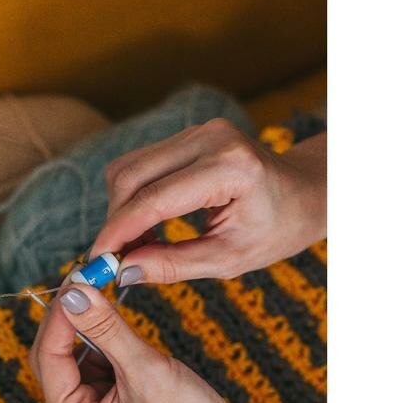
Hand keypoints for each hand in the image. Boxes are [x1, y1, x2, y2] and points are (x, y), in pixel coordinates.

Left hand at [30, 283, 326, 402]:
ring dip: (95, 327)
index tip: (77, 277)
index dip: (60, 315)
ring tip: (111, 297)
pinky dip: (111, 340)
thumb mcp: (146, 371)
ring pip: (80, 355)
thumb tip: (74, 292)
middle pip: (56, 356)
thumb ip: (105, 328)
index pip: (48, 358)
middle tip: (90, 277)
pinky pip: (102, 361)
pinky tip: (129, 330)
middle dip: (74, 318)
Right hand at [90, 118, 325, 283]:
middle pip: (130, 177)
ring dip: (120, 209)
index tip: (96, 261)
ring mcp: (197, 131)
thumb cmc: (277, 229)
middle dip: (114, 222)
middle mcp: (209, 138)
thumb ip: (173, 265)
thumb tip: (124, 271)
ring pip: (128, 168)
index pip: (153, 199)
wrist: (305, 193)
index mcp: (229, 168)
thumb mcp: (229, 259)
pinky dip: (133, 198)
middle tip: (113, 261)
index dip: (118, 232)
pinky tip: (146, 227)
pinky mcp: (188, 135)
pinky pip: (141, 164)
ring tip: (136, 246)